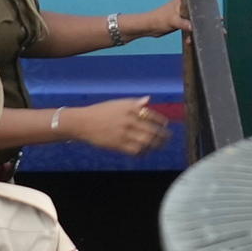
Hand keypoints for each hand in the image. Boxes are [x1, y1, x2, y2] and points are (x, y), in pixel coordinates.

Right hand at [57, 99, 173, 156]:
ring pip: (146, 141)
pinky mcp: (118, 144)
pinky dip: (143, 151)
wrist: (84, 122)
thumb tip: (148, 99)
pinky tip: (145, 151)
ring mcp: (124, 133)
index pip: (151, 115)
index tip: (165, 125)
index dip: (161, 122)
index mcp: (130, 107)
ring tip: (160, 146)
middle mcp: (129, 119)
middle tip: (167, 138)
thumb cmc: (101, 111)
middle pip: (151, 130)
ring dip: (155, 145)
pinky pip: (136, 150)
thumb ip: (134, 103)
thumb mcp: (118, 103)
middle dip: (162, 135)